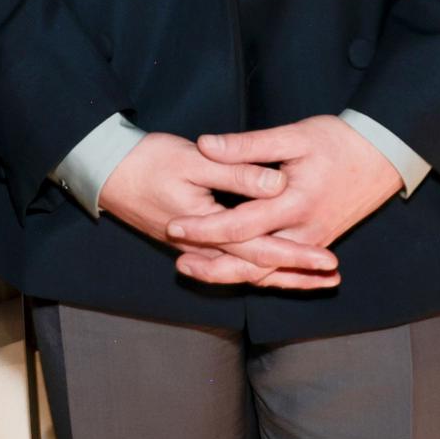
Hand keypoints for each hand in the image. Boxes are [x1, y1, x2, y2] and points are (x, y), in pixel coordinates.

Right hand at [99, 132, 337, 289]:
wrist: (106, 170)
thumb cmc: (148, 160)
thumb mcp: (194, 160)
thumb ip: (237, 172)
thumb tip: (277, 184)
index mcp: (207, 229)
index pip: (261, 251)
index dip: (297, 256)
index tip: (328, 259)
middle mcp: (203, 247)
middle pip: (257, 268)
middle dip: (297, 274)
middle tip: (333, 276)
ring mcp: (196, 248)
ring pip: (244, 271)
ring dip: (280, 276)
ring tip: (314, 278)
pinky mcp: (192, 242)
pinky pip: (231, 263)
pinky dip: (256, 268)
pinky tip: (273, 267)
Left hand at [170, 117, 404, 286]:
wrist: (384, 156)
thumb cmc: (338, 141)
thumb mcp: (293, 135)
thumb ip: (248, 145)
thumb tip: (205, 144)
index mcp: (294, 204)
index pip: (239, 225)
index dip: (204, 228)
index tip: (174, 226)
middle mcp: (303, 233)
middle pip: (251, 263)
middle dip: (213, 265)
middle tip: (178, 261)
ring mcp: (312, 243)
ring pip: (267, 272)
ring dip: (231, 274)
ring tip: (196, 269)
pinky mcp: (317, 245)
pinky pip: (282, 270)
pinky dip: (257, 275)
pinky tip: (234, 271)